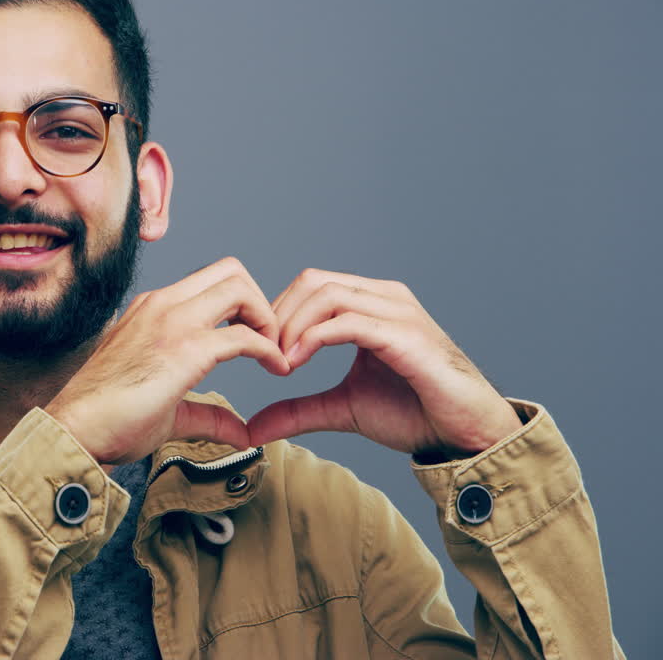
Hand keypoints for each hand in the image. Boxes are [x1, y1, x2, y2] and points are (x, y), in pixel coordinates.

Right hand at [45, 257, 290, 464]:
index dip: (241, 305)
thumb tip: (240, 431)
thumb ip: (206, 413)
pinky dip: (269, 349)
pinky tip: (275, 370)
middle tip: (268, 340)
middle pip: (230, 270)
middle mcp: (161, 304)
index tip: (254, 339)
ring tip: (274, 353)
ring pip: (239, 287)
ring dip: (267, 318)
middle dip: (260, 301)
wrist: (76, 431)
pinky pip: (244, 335)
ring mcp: (171, 322)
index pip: (209, 282)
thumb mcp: (166, 409)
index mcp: (151, 309)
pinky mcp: (184, 350)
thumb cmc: (107, 420)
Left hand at [246, 268, 521, 456]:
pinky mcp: (407, 336)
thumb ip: (298, 410)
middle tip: (262, 355)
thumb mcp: (342, 408)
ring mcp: (399, 312)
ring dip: (292, 326)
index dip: (277, 313)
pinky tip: (296, 363)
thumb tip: (253, 427)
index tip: (258, 351)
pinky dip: (314, 337)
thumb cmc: (415, 414)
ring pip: (327, 294)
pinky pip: (349, 321)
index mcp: (371, 304)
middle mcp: (385, 298)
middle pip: (314, 281)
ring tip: (279, 362)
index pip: (311, 285)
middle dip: (278, 316)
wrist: (465, 436)